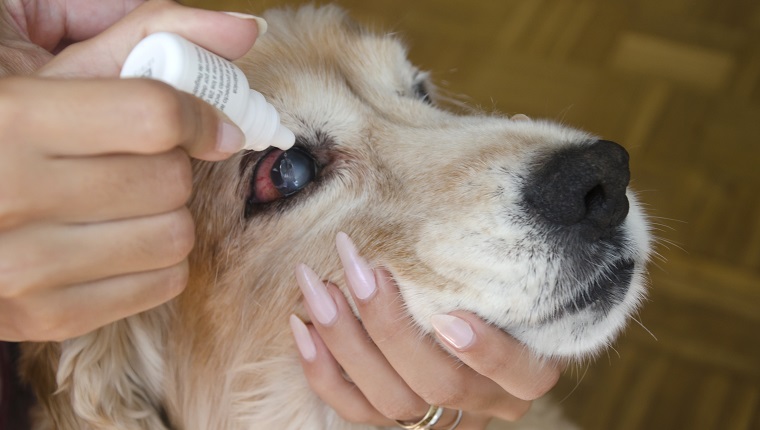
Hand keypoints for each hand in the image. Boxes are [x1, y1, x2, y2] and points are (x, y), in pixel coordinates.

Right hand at [0, 0, 261, 341]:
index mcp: (10, 118)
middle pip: (170, 180)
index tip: (211, 126)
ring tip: (130, 199)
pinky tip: (122, 238)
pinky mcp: (45, 316)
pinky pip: (164, 283)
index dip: (199, 116)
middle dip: (172, 164)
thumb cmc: (8, 125)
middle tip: (142, 161)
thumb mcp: (58, 63)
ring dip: (169, 212)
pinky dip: (160, 258)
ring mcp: (24, 267)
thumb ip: (149, 34)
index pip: (154, 116)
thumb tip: (246, 29)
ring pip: (174, 235)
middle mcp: (10, 195)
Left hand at [290, 233, 562, 428]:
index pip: (517, 372)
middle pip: (438, 384)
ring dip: (347, 341)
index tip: (447, 314)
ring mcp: (437, 419)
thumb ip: (487, 265)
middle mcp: (484, 403)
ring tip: (318, 289)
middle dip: (390, 326)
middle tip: (359, 268)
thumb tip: (446, 204)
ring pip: (391, 400)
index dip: (485, 351)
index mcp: (524, 375)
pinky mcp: (395, 424)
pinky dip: (324, 372)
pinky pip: (355, 410)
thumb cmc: (486, 297)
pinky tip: (302, 328)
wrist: (461, 342)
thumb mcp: (500, 281)